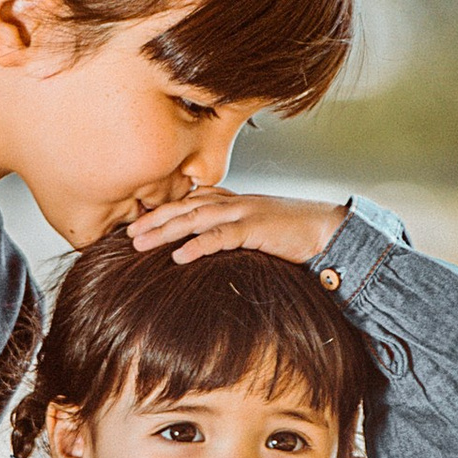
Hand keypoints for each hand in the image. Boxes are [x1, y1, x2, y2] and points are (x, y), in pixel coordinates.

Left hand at [127, 184, 345, 266]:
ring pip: (195, 219)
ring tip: (140, 244)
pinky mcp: (257, 228)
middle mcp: (234, 202)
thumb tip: (209, 248)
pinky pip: (222, 237)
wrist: (329, 230)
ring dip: (165, 231)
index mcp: (233, 201)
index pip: (189, 202)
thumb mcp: (257, 230)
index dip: (162, 211)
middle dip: (154, 220)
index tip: (137, 224)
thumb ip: (233, 233)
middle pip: (185, 207)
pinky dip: (199, 246)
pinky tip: (179, 256)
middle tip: (127, 235)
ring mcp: (245, 212)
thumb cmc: (294, 235)